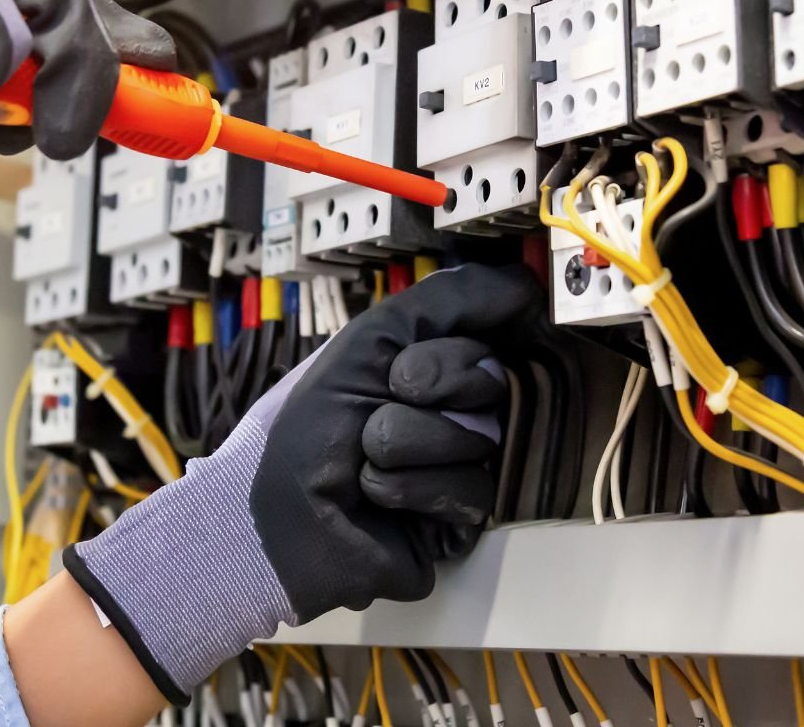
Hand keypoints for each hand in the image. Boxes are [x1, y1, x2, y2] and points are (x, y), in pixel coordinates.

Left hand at [64, 264, 543, 702]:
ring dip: (408, 441)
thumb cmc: (306, 423)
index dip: (452, 348)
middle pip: (491, 381)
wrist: (275, 515)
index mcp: (434, 360)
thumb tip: (527, 284)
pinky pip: (472, 491)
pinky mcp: (461, 520)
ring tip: (366, 457)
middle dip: (425, 386)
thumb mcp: (372, 338)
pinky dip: (412, 488)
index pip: (493, 333)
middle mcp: (454, 408)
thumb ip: (450, 299)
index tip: (411, 363)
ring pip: (483, 438)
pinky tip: (378, 497)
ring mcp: (460, 463)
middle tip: (382, 401)